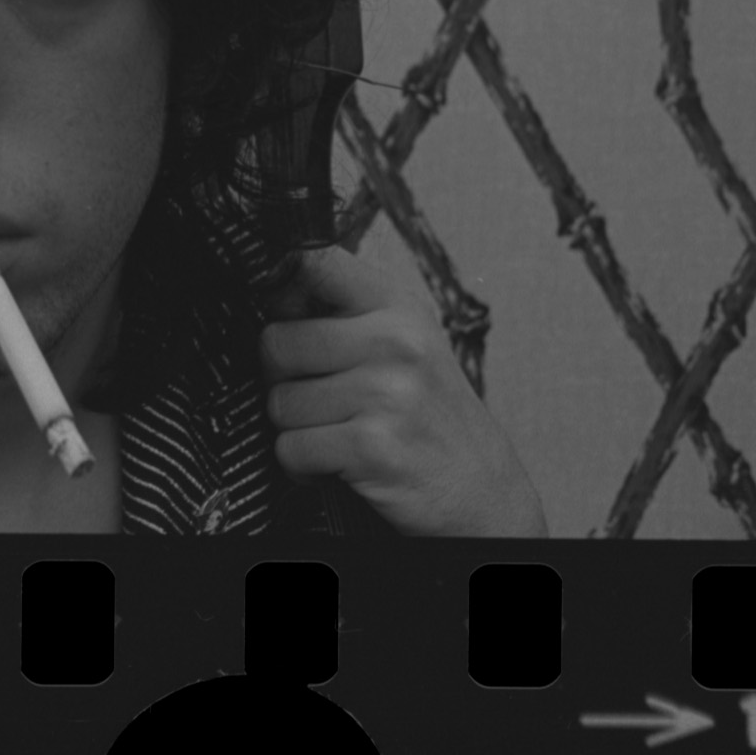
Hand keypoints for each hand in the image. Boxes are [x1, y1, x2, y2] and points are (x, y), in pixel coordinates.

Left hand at [259, 245, 548, 536]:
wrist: (485, 493)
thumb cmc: (433, 417)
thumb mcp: (404, 344)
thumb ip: (344, 313)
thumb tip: (270, 292)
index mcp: (396, 306)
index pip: (315, 261)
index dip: (278, 282)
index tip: (282, 310)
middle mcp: (394, 341)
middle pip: (277, 343)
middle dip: (282, 380)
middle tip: (316, 399)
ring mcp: (386, 393)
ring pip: (278, 402)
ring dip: (296, 429)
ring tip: (337, 433)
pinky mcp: (372, 446)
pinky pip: (290, 448)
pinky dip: (303, 466)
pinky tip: (338, 463)